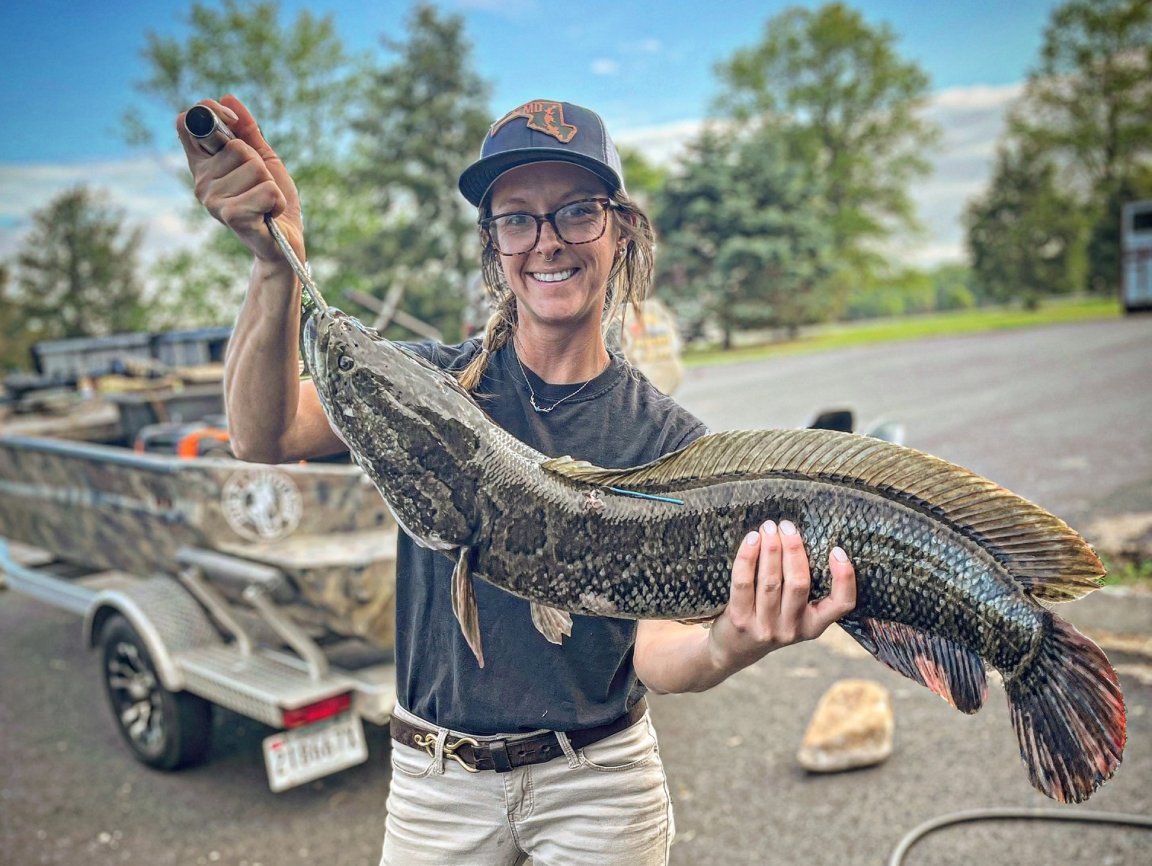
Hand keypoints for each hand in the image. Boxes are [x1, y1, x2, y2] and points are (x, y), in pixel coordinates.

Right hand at [175, 95, 304, 265]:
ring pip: (254, 168)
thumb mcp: (263, 160)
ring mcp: (213, 201)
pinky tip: (269, 214)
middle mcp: (201, 182)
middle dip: (258, 163)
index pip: (188, 123)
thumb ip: (248, 131)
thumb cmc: (271, 201)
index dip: (210, 112)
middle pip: (236, 146)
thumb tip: (229, 97)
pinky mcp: (231, 217)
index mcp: (203, 165)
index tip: (231, 120)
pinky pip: (266, 191)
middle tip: (259, 186)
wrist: (285, 242)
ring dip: (270, 185)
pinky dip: (277, 201)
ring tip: (264, 203)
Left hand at [708, 519, 855, 673]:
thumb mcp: (794, 613)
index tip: (837, 550)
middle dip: (794, 550)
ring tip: (769, 527)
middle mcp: (792, 628)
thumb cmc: (769, 620)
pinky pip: (744, 582)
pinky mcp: (740, 620)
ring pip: (771, 581)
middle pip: (798, 584)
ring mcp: (765, 626)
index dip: (844, 578)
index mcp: (813, 625)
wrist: (734, 648)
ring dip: (771, 549)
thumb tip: (802, 539)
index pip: (841, 604)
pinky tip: (751, 540)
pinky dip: (747, 557)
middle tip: (788, 526)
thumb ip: (802, 587)